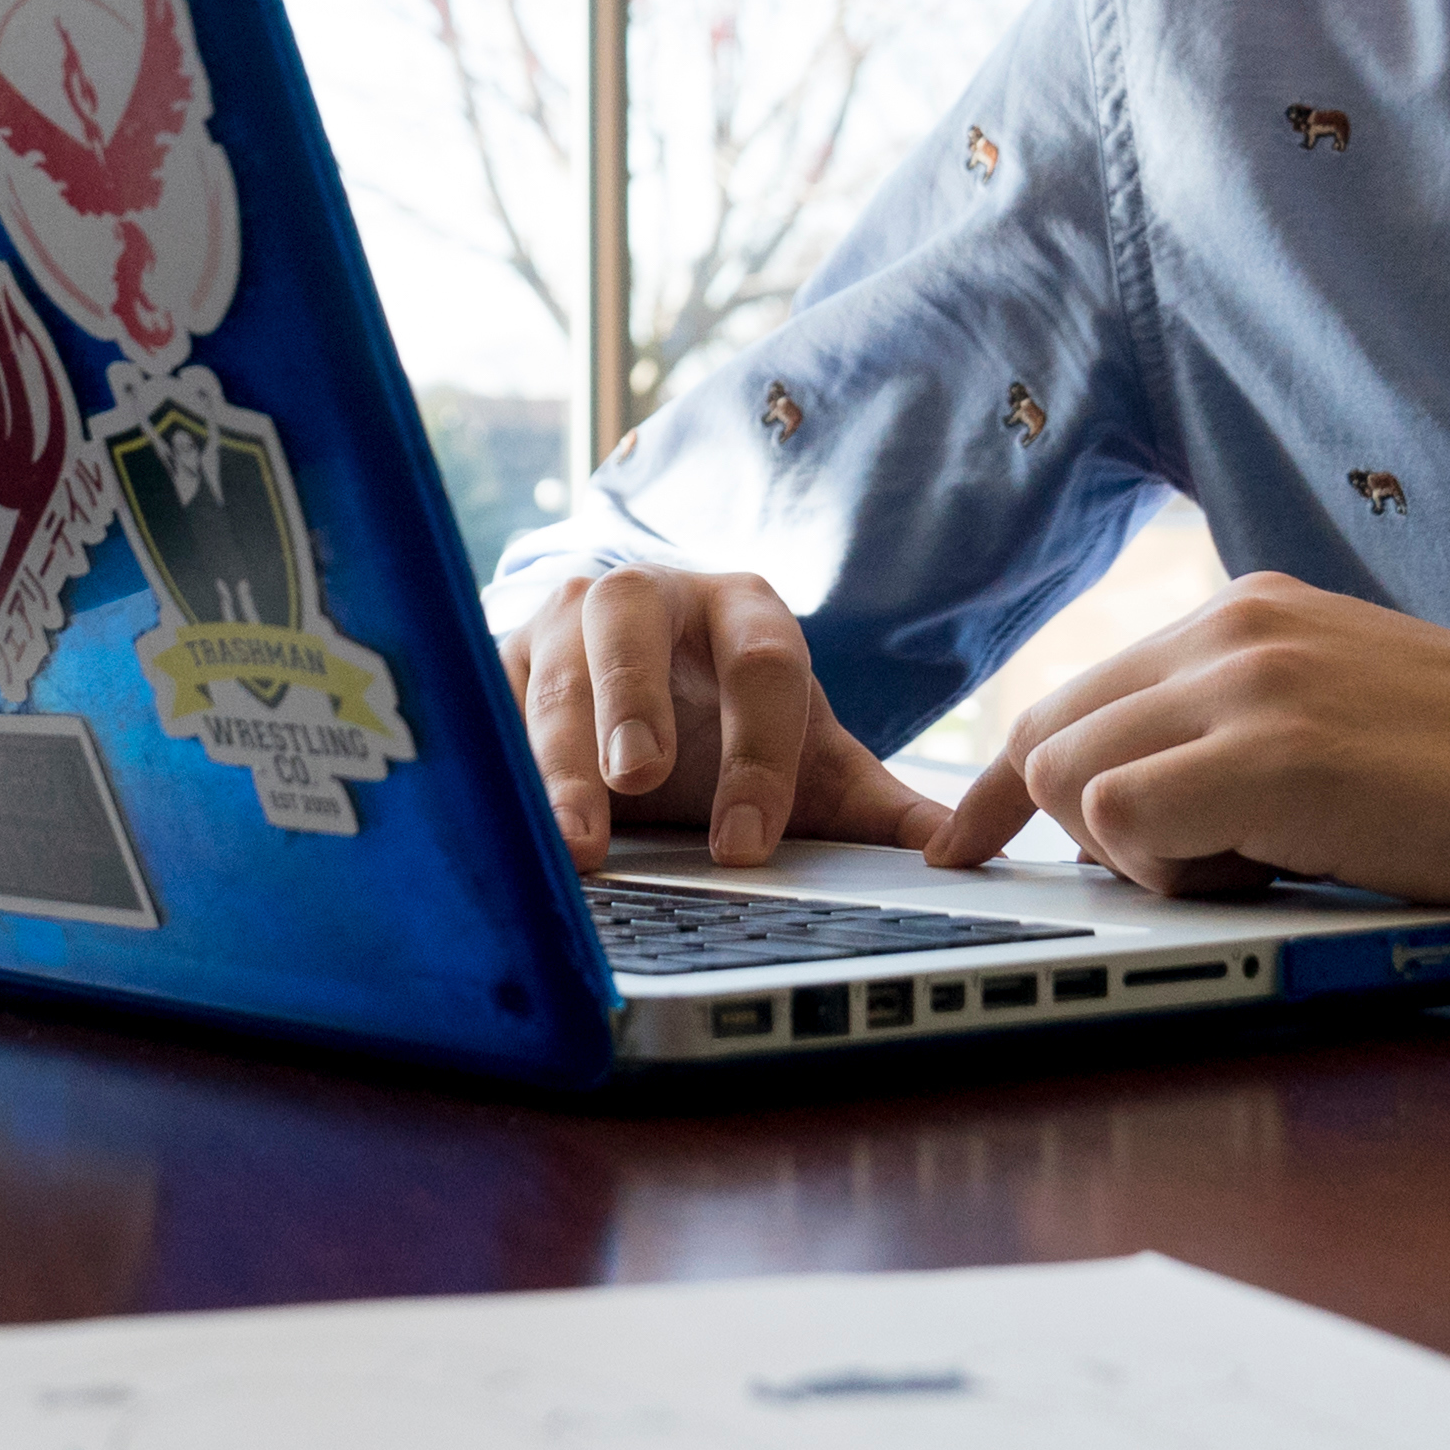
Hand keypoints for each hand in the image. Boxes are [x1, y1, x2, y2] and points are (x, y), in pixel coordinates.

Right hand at [498, 568, 952, 871]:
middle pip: (632, 624)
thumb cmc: (727, 722)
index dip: (759, 753)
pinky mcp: (499, 655)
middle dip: (635, 700)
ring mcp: (563, 619)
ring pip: (552, 668)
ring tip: (576, 837)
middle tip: (642, 779)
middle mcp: (649, 596)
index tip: (745, 845)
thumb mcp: (803, 755)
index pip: (762, 663)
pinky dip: (493, 761)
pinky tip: (504, 821)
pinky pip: (487, 703)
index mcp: (745, 610)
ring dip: (558, 753)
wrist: (633, 680)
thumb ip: (874, 806)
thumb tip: (961, 854)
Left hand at [920, 573, 1449, 939]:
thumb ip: (1240, 736)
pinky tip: (1267, 880)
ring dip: (1139, 855)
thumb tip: (1129, 809)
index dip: (1010, 787)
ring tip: (1260, 872)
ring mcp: (1253, 681)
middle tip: (1198, 881)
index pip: (1072, 696)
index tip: (966, 848)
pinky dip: (1169, 872)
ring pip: (1075, 777)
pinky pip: (1127, 820)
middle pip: (1052, 737)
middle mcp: (1236, 627)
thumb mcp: (1346, 724)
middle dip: (1082, 835)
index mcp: (1250, 614)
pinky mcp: (1277, 751)